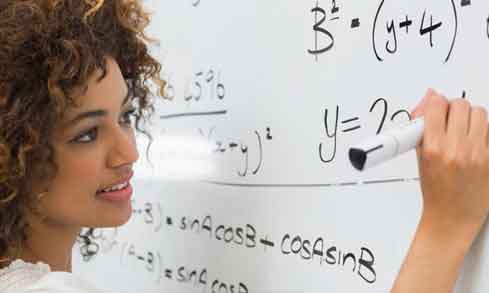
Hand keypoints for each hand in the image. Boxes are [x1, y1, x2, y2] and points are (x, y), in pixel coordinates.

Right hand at [391, 89, 488, 292]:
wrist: (452, 218)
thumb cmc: (436, 193)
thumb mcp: (421, 160)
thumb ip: (423, 131)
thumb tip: (428, 106)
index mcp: (434, 149)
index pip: (437, 106)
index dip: (435, 104)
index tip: (435, 108)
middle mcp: (458, 149)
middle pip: (461, 106)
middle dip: (454, 110)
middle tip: (450, 121)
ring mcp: (480, 154)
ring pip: (480, 114)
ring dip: (471, 119)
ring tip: (464, 132)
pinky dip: (483, 133)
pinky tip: (476, 143)